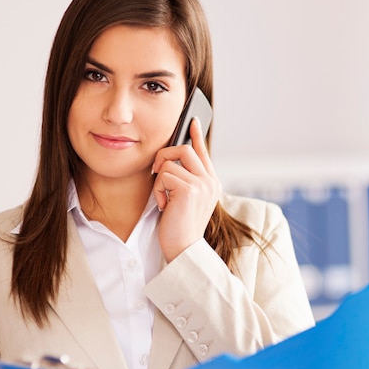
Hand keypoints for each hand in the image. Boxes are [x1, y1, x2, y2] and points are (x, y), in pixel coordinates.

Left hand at [151, 117, 221, 261]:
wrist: (184, 249)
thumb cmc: (181, 227)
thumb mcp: (186, 200)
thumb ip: (186, 180)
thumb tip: (171, 160)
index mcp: (212, 183)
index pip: (203, 152)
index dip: (197, 135)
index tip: (193, 120)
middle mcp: (210, 181)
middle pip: (184, 149)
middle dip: (165, 157)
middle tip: (156, 172)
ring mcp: (202, 184)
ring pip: (171, 162)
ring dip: (160, 181)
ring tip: (164, 199)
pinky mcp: (190, 190)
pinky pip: (164, 175)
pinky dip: (158, 191)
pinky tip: (164, 206)